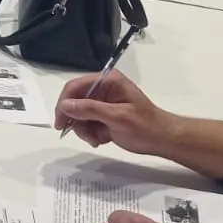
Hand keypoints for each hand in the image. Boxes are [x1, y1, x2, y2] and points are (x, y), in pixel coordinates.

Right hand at [53, 70, 175, 154]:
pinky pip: (86, 123)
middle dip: (77, 120)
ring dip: (84, 129)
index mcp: (108, 81)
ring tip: (96, 140)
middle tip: (83, 136)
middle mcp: (103, 89)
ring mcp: (102, 102)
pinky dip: (90, 133)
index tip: (60, 122)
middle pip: (75, 101)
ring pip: (78, 114)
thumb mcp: (118, 117)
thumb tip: (65, 105)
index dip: (64, 103)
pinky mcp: (103, 115)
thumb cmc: (145, 126)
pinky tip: (101, 139)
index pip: (76, 86)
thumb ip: (90, 109)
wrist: (163, 140)